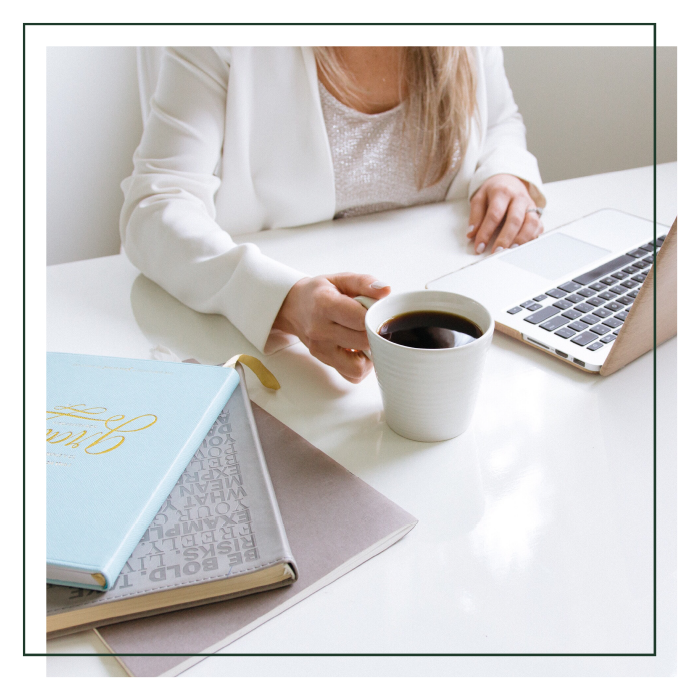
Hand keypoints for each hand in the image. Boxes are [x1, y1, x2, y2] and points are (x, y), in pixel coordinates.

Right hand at [272, 273, 390, 382]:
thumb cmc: (320, 292)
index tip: (377, 311)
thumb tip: (386, 291)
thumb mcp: (341, 279)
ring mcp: (321, 349)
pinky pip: (352, 375)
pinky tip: (359, 350)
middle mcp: (320, 330)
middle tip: (374, 323)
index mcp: (325, 304)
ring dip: (370, 354)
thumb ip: (365, 282)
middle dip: (376, 333)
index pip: (361, 319)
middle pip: (363, 341)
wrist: (293, 307)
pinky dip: (361, 366)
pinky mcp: (324, 361)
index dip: (376, 316)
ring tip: (366, 338)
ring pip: (359, 366)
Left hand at [466, 174, 543, 253]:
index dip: (486, 232)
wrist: (510, 181)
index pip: (494, 214)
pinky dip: (532, 238)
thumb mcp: (479, 198)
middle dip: (505, 238)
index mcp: (502, 192)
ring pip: (531, 223)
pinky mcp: (537, 213)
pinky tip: (522, 247)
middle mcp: (519, 198)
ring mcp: (530, 205)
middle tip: (496, 252)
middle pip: (515, 220)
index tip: (479, 247)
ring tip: (511, 251)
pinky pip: (539, 226)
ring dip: (522, 240)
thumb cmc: (493, 192)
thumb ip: (475, 215)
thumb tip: (471, 234)